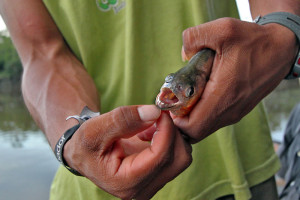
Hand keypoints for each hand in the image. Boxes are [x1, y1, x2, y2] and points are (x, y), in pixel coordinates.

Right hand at [64, 105, 191, 198]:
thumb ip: (123, 120)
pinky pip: (176, 155)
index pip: (161, 156)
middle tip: (157, 114)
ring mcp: (152, 183)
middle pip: (179, 158)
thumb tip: (154, 112)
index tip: (159, 110)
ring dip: (172, 134)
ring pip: (182, 156)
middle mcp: (143, 189)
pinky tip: (151, 132)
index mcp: (126, 183)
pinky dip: (170, 138)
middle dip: (172, 132)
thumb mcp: (95, 130)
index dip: (166, 129)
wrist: (85, 156)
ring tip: (150, 124)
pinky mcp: (157, 175)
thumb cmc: (86, 146)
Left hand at [173, 18, 297, 142]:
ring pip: (205, 126)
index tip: (169, 103)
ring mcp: (235, 113)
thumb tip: (183, 54)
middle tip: (175, 98)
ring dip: (191, 115)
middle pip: (196, 131)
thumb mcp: (222, 29)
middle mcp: (230, 110)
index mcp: (224, 95)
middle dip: (180, 118)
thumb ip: (194, 38)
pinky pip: (214, 119)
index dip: (174, 121)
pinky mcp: (238, 110)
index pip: (192, 127)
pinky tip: (202, 92)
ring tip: (188, 93)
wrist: (280, 50)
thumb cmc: (254, 41)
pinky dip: (202, 112)